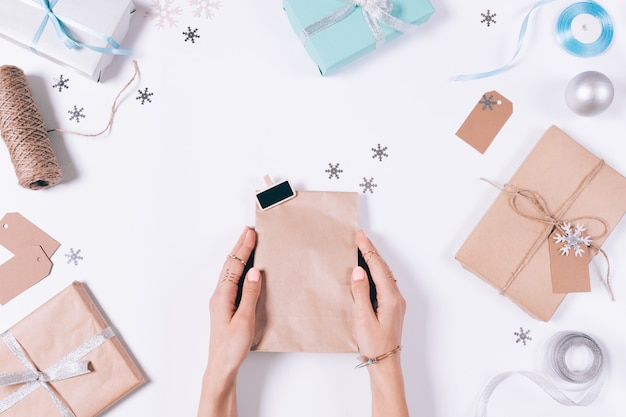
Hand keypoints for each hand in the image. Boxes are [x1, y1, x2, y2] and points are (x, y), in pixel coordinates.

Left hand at [198, 227, 261, 416]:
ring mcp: (221, 301)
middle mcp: (219, 295)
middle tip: (248, 231)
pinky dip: (239, 269)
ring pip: (230, 272)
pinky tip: (245, 269)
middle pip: (230, 265)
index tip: (251, 233)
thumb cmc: (231, 347)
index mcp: (222, 296)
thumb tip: (255, 271)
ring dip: (239, 256)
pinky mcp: (225, 307)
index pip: (235, 266)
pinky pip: (232, 281)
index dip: (244, 248)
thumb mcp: (245, 320)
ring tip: (246, 243)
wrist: (221, 367)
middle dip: (239, 247)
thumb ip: (250, 294)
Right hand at [351, 230, 407, 416]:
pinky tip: (368, 271)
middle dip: (371, 251)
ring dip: (374, 260)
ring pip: (384, 274)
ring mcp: (396, 302)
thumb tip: (359, 270)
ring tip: (363, 248)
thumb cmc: (374, 345)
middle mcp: (396, 297)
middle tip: (360, 236)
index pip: (377, 267)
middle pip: (383, 267)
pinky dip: (376, 271)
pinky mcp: (392, 307)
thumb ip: (360, 293)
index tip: (359, 236)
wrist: (385, 363)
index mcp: (390, 298)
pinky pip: (384, 282)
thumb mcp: (363, 318)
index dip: (367, 250)